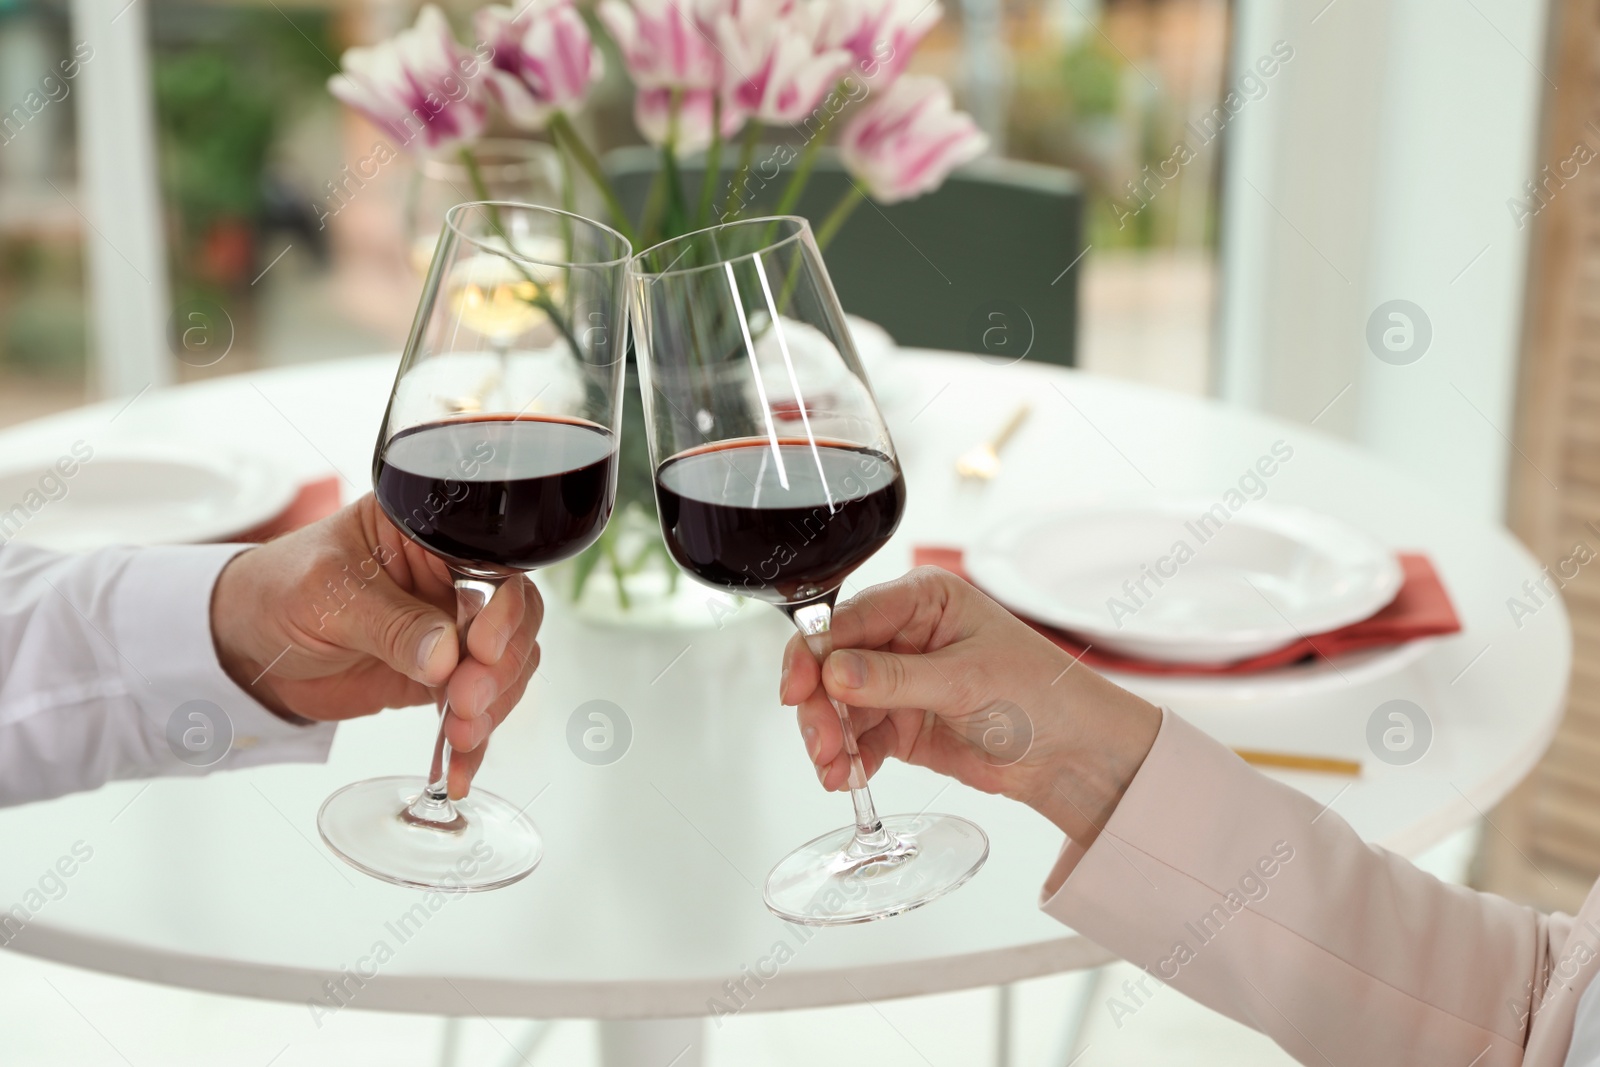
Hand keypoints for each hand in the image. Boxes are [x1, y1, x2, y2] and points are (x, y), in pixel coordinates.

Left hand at [211, 494, 542, 797]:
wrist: (246, 644)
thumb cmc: (278, 591)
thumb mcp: (329, 596)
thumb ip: (390, 624)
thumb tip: (446, 655)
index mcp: (430, 537)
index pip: (493, 566)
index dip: (502, 609)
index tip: (483, 649)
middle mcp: (451, 580)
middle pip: (513, 620)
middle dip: (501, 667)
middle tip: (467, 701)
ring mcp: (451, 631)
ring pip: (506, 667)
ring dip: (494, 706)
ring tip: (461, 736)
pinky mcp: (441, 678)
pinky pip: (476, 707)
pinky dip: (473, 740)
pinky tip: (460, 766)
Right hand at [778, 567, 1160, 844]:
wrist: (1073, 755)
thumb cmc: (1041, 695)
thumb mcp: (966, 680)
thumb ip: (894, 678)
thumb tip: (833, 671)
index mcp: (923, 599)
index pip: (850, 618)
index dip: (815, 652)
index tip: (797, 688)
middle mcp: (904, 635)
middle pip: (833, 663)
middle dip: (821, 705)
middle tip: (822, 742)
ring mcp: (899, 681)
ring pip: (839, 705)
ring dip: (830, 738)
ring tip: (834, 770)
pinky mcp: (900, 723)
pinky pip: (858, 737)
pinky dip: (848, 758)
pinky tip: (846, 777)